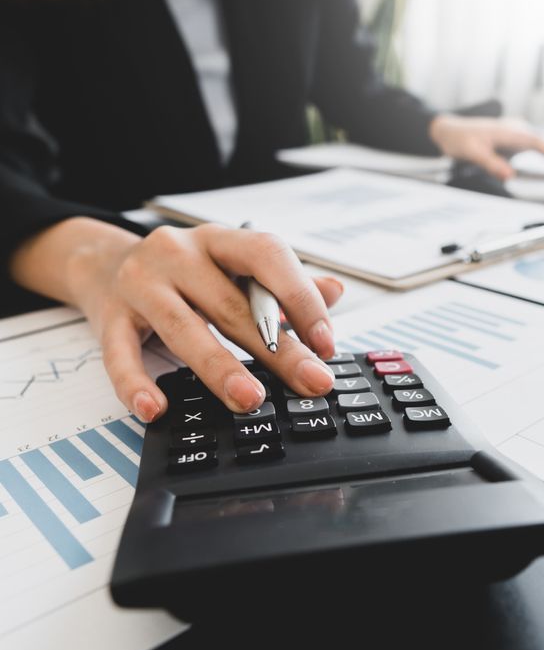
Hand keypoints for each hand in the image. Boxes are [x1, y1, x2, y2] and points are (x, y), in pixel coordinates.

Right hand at [68, 222, 343, 422]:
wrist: (104, 262)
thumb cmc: (185, 273)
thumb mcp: (232, 268)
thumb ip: (282, 284)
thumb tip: (334, 292)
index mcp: (218, 240)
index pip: (266, 256)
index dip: (300, 298)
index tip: (325, 342)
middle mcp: (178, 253)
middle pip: (232, 305)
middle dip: (277, 349)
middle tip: (310, 383)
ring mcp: (141, 283)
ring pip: (184, 327)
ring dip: (219, 367)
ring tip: (249, 399)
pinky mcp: (110, 317)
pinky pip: (120, 355)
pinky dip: (136, 384)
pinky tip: (155, 409)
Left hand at [428, 114, 543, 180]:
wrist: (449, 129)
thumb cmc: (459, 138)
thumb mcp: (471, 152)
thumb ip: (490, 163)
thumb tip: (509, 175)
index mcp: (510, 131)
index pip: (540, 145)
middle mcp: (517, 131)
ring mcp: (517, 135)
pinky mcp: (514, 141)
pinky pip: (536, 147)